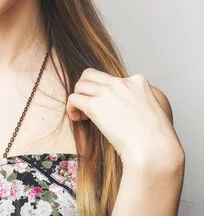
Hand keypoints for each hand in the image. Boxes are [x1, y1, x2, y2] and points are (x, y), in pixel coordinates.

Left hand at [66, 68, 182, 168]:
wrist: (154, 150)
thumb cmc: (154, 139)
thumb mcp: (150, 110)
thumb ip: (134, 101)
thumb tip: (116, 105)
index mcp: (138, 81)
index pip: (111, 78)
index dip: (104, 91)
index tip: (106, 107)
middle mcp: (121, 82)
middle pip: (90, 74)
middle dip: (85, 88)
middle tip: (87, 105)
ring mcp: (107, 92)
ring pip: (79, 85)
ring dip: (78, 99)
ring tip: (82, 115)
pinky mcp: (94, 105)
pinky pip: (73, 98)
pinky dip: (71, 108)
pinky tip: (78, 119)